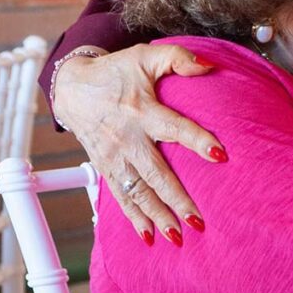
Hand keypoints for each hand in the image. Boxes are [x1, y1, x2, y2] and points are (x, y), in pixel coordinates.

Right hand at [53, 44, 224, 243]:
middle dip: (177, 199)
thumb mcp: (146, 56)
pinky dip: (134, 218)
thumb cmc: (116, 71)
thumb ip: (179, 58)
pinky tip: (148, 236)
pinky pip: (120, 197)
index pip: (175, 128)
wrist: (72, 87)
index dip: (198, 140)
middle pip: (155, 173)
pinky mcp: (105, 167)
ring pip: (138, 192)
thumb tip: (210, 66)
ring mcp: (114, 157)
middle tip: (198, 220)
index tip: (220, 155)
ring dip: (157, 215)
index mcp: (142, 110)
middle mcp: (127, 138)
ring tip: (178, 236)